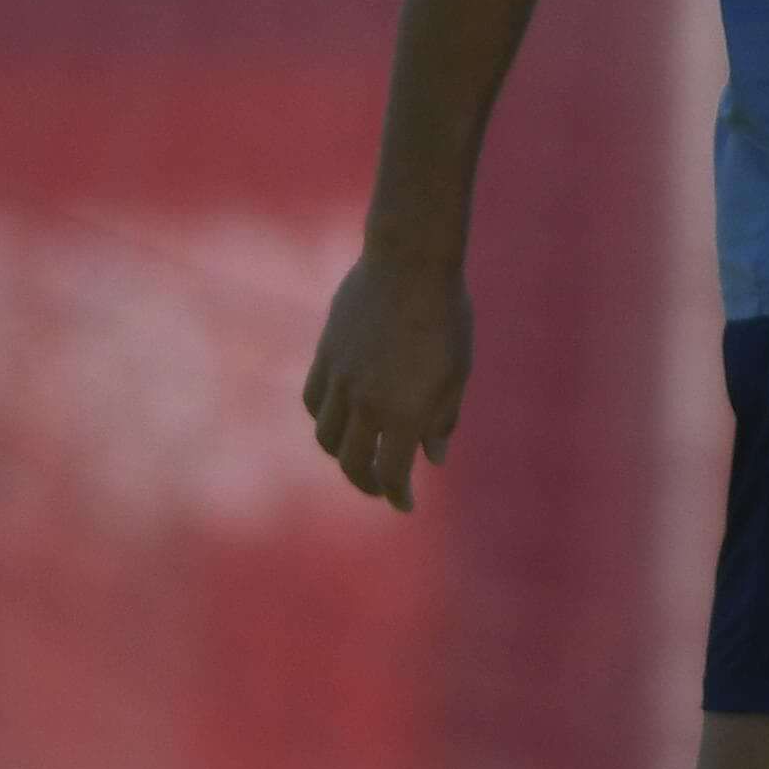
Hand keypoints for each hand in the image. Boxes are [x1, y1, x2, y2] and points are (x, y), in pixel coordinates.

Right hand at [303, 250, 470, 511]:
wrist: (410, 263)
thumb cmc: (446, 318)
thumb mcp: (456, 373)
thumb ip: (442, 419)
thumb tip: (433, 457)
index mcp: (402, 413)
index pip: (391, 474)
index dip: (396, 496)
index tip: (405, 505)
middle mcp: (365, 403)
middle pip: (351, 463)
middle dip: (367, 484)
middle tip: (381, 487)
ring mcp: (339, 379)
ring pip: (326, 436)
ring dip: (341, 453)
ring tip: (358, 454)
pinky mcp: (325, 355)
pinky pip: (313, 401)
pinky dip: (324, 418)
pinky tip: (340, 417)